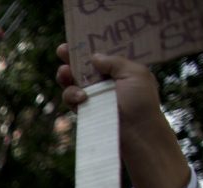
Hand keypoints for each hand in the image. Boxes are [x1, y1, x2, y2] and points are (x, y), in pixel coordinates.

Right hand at [56, 43, 186, 187]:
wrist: (136, 132)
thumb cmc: (141, 102)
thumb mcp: (135, 73)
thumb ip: (114, 62)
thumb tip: (94, 57)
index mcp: (119, 70)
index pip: (101, 55)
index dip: (88, 47)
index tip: (76, 40)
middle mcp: (104, 81)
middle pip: (82, 66)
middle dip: (70, 58)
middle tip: (61, 51)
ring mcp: (92, 96)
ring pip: (72, 81)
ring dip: (65, 75)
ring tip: (64, 73)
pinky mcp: (83, 110)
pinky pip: (70, 98)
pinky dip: (71, 95)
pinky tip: (81, 97)